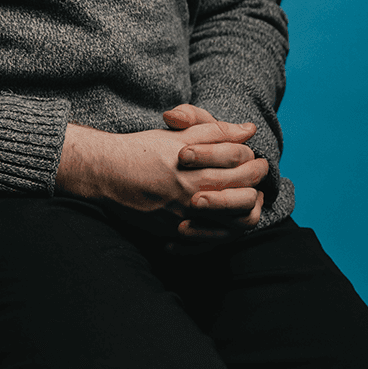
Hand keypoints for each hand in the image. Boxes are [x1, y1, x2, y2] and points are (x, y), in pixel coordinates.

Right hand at [56, 110, 266, 242]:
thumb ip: (215, 131)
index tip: (256, 156)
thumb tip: (248, 129)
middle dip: (256, 180)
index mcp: (192, 163)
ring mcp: (183, 215)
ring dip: (248, 207)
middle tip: (259, 172)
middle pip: (240, 190)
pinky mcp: (174, 232)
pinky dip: (227, 230)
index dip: (252, 157)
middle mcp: (190, 190)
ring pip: (232, 220)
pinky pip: (212, 239)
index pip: (238, 160)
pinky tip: (230, 218)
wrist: (107, 173)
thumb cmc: (143, 149)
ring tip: (250, 196)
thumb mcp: (178, 134)